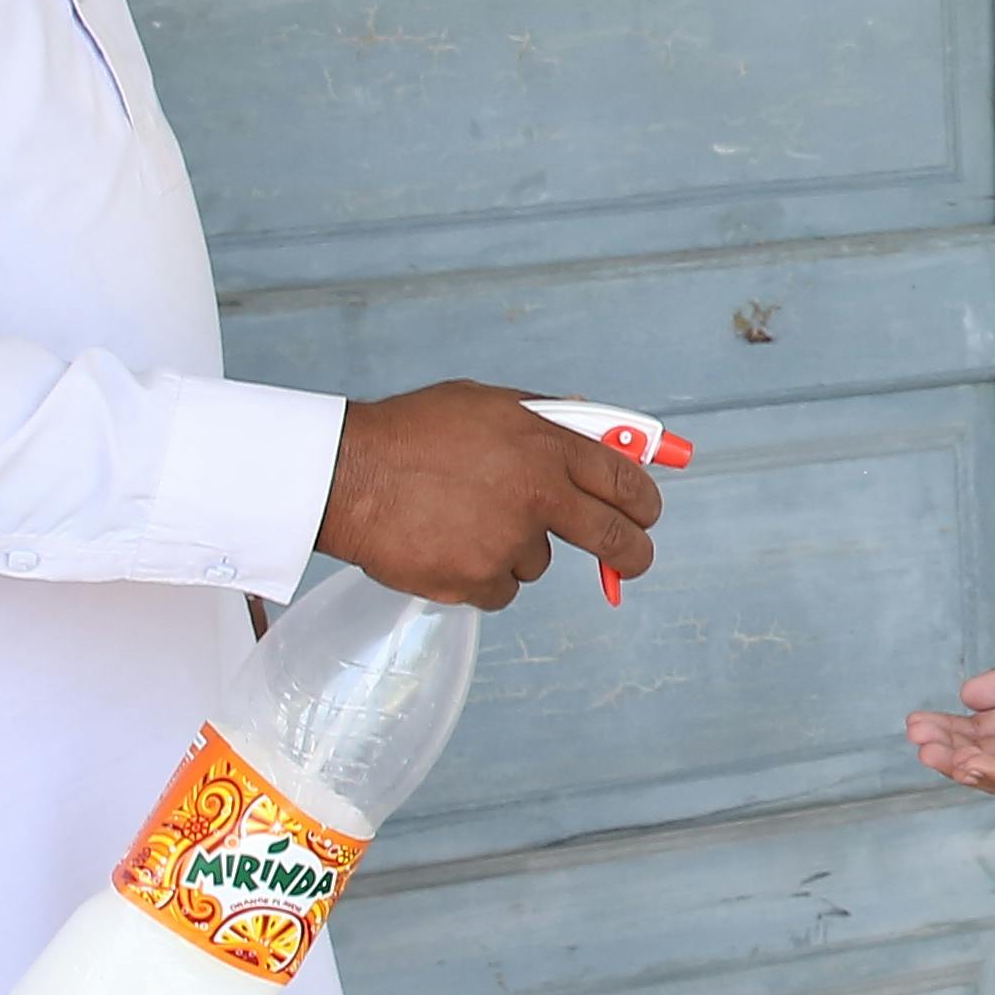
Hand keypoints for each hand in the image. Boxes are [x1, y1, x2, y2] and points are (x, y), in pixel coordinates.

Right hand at [320, 383, 661, 609]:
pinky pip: (500, 591)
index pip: (625, 480)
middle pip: (615, 538)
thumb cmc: (411, 433)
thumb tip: (599, 432)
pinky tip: (447, 545)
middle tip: (631, 560)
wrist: (346, 476)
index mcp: (547, 447)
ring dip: (517, 551)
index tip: (648, 514)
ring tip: (464, 521)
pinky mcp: (477, 582)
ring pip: (539, 564)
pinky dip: (481, 577)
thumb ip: (546, 420)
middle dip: (632, 554)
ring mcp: (508, 544)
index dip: (645, 502)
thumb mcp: (486, 404)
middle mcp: (538, 496)